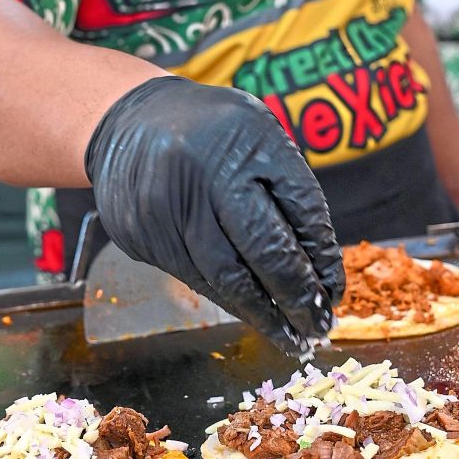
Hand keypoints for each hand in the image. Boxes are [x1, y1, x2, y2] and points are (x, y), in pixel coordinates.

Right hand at [84, 75, 343, 352]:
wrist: (125, 121)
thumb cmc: (210, 131)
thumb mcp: (257, 134)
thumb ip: (287, 188)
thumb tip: (319, 270)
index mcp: (249, 138)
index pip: (302, 207)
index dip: (322, 257)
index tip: (333, 291)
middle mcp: (207, 172)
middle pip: (264, 249)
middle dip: (297, 297)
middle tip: (318, 327)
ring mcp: (169, 205)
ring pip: (226, 277)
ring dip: (263, 315)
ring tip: (289, 336)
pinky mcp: (141, 233)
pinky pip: (193, 279)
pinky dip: (227, 301)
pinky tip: (248, 313)